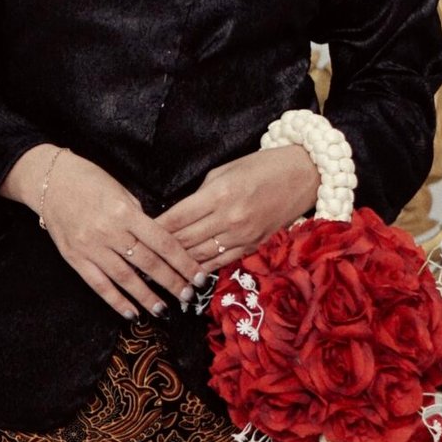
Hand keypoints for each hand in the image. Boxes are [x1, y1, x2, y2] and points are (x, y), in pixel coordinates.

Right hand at [0, 145, 201, 322]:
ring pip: (125, 279)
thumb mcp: (121, 191)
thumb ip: (139, 218)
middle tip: (188, 297)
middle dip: (171, 283)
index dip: (183, 262)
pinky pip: (99, 285)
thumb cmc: (90, 180)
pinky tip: (131, 312)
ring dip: (146, 298)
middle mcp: (108, 232)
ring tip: (164, 310)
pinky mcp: (74, 258)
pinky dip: (116, 301)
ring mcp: (90, 247)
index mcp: (124, 212)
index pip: (162, 243)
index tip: (198, 276)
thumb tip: (160, 242)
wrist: (49, 181)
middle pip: (147, 264)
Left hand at [154, 145, 319, 271]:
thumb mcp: (225, 171)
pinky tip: (186, 274)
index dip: (155, 228)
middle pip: (185, 240)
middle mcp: (230, 218)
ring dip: (177, 263)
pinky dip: (202, 268)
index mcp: (220, 194)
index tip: (138, 234)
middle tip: (139, 254)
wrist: (304, 176)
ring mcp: (243, 235)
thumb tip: (177, 213)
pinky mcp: (253, 246)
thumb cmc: (262, 166)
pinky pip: (221, 262)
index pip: (177, 218)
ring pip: (200, 255)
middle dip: (160, 248)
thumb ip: (200, 193)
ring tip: (156, 269)